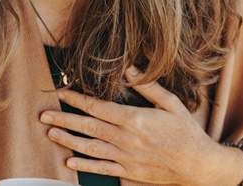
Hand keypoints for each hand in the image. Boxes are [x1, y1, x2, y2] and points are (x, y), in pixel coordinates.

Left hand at [39, 65, 227, 184]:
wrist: (199, 166)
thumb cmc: (186, 132)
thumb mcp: (171, 103)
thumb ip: (147, 86)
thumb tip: (128, 67)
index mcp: (135, 119)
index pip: (98, 107)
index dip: (77, 99)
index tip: (62, 92)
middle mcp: (126, 139)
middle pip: (88, 127)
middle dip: (64, 120)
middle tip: (43, 116)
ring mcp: (126, 158)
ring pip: (91, 148)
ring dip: (68, 141)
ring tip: (51, 134)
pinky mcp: (129, 173)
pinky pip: (102, 169)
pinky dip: (85, 166)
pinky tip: (70, 162)